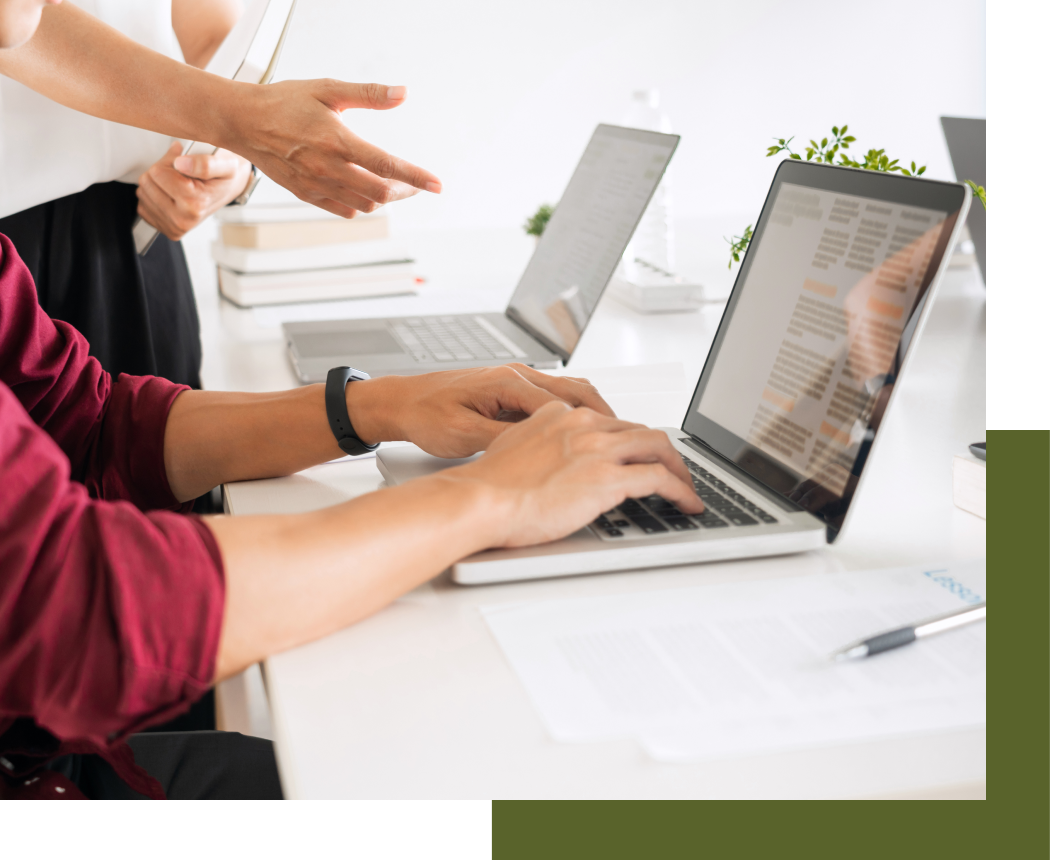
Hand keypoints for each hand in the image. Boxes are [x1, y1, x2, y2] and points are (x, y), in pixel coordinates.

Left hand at [136, 141, 252, 239]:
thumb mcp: (225, 164)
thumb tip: (181, 164)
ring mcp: (174, 227)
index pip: (157, 172)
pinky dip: (154, 197)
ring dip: (157, 184)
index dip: (169, 162)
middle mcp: (183, 219)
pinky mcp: (166, 230)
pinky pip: (143, 206)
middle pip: (147, 182)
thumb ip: (205, 162)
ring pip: (143, 192)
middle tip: (180, 175)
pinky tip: (171, 195)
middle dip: (161, 172)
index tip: (183, 165)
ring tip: (177, 184)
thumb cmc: (223, 178)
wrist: (227, 191)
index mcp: (195, 204)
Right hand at [224, 80, 440, 217]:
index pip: (387, 165)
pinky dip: (362, 205)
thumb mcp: (328, 90)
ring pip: (365, 205)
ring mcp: (316, 185)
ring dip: (383, 198)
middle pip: (380, 192)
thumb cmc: (284, 102)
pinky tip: (365, 191)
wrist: (243, 121)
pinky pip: (344, 210)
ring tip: (390, 185)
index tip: (437, 185)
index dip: (416, 177)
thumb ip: (368, 94)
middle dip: (404, 190)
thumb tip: (402, 94)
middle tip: (414, 183)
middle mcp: (328, 168)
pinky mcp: (306, 194)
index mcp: (337, 141)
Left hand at [347, 364, 615, 457]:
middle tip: (629, 442)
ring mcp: (516, 380)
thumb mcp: (463, 435)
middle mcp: (517, 375)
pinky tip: (580, 435)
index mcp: (508, 383)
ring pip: (570, 391)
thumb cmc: (425, 415)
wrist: (401, 402)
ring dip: (593, 413)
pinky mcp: (511, 390)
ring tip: (614, 439)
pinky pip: (554, 397)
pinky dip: (575, 413)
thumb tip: (537, 449)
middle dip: (606, 416)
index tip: (615, 444)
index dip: (594, 426)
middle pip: (578, 390)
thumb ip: (502, 439)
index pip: (565, 403)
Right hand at [443, 402, 703, 547]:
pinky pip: (660, 478)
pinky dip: (680, 490)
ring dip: (678, 468)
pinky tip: (686, 504)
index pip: (610, 421)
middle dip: (661, 451)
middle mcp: (584, 426)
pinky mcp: (609, 478)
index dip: (630, 440)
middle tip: (671, 469)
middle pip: (639, 430)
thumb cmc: (488, 485)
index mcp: (561, 415)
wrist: (480, 500)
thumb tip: (543, 456)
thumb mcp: (511, 446)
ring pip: (658, 447)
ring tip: (686, 487)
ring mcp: (599, 450)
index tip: (637, 453)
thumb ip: (535, 443)